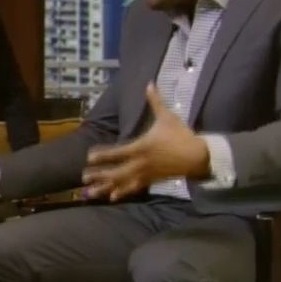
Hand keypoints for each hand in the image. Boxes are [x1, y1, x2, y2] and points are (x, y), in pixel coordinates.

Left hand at [82, 84, 210, 200]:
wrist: (197, 156)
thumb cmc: (180, 135)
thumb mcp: (167, 116)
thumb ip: (155, 101)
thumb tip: (149, 83)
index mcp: (142, 147)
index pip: (118, 153)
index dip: (103, 156)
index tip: (89, 158)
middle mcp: (140, 163)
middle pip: (116, 172)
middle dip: (99, 176)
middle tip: (83, 177)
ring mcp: (145, 173)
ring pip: (122, 183)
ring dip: (106, 187)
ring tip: (90, 193)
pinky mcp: (150, 180)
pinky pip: (133, 188)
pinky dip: (122, 193)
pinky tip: (111, 199)